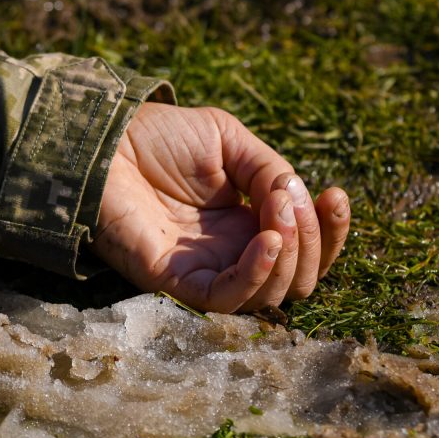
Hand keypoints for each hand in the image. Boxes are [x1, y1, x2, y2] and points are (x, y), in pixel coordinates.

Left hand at [91, 102, 349, 312]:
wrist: (103, 141)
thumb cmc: (158, 138)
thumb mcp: (229, 141)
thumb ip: (270, 170)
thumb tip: (297, 205)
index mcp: (250, 222)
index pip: (307, 247)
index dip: (331, 231)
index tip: (335, 196)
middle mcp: (234, 254)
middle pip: (299, 278)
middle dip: (314, 244)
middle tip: (296, 206)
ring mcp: (208, 270)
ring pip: (272, 295)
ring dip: (290, 258)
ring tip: (279, 218)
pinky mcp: (177, 282)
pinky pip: (228, 299)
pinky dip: (256, 276)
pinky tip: (267, 240)